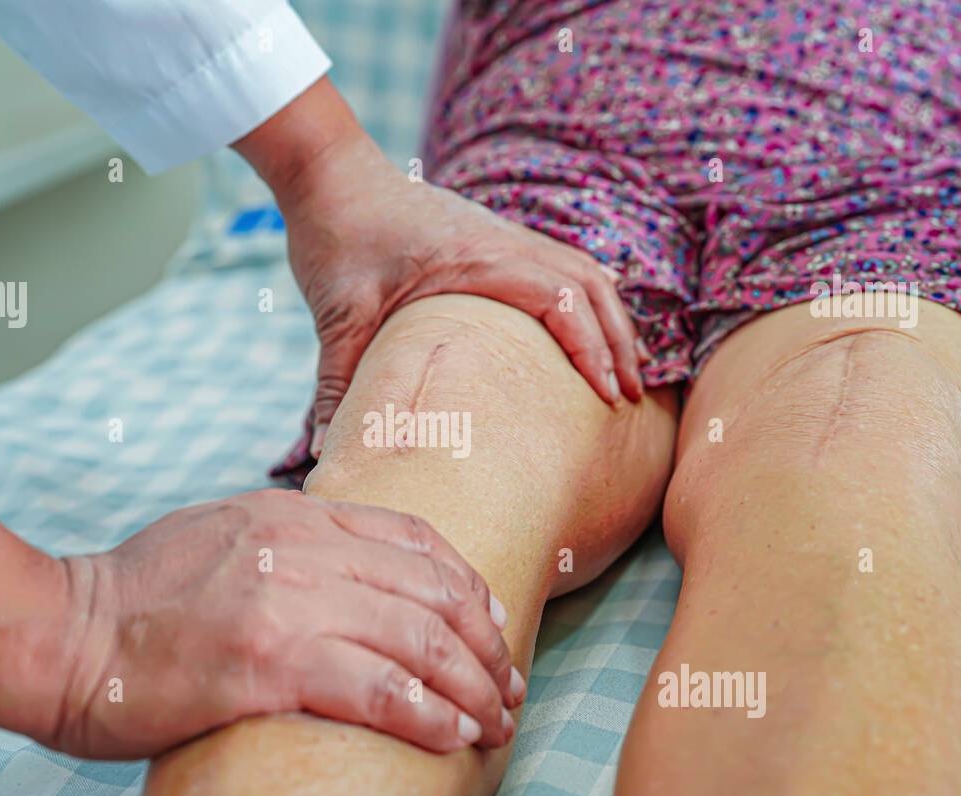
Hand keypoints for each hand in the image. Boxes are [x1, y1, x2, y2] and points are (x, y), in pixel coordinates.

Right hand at [0, 492, 521, 759]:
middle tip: (508, 686)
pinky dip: (428, 715)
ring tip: (495, 720)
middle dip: (485, 645)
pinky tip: (452, 735)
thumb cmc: (133, 596)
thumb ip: (289, 541)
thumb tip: (349, 571)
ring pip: (418, 641)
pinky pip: (378, 689)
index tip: (491, 625)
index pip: (415, 540)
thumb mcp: (221, 533)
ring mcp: (286, 603)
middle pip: (432, 593)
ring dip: (471, 686)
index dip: (469, 586)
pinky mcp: (267, 663)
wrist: (58, 632)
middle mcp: (301, 549)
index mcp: (294, 515)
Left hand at [236, 79, 649, 456]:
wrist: (329, 173)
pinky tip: (591, 325)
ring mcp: (502, 233)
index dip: (593, 349)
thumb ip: (337, 385)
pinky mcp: (492, 235)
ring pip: (582, 271)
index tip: (610, 396)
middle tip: (632, 397)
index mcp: (478, 257)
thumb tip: (328, 456)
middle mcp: (503, 240)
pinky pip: (559, 262)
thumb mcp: (335, 315)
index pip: (562, 300)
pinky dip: (586, 296)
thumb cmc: (334, 236)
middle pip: (590, 286)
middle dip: (618, 342)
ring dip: (609, 318)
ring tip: (625, 370)